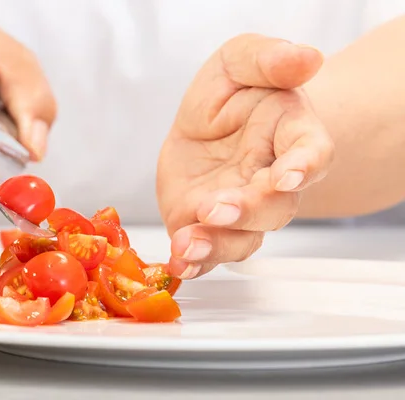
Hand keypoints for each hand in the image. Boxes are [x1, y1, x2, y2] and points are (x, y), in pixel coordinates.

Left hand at [157, 34, 333, 278]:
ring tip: (188, 245)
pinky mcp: (207, 224)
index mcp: (290, 136)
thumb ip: (268, 58)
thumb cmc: (233, 92)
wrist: (208, 122)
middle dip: (248, 211)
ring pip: (241, 238)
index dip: (304, 166)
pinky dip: (195, 261)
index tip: (288, 174)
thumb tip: (305, 58)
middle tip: (217, 207)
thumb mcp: (242, 59)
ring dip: (217, 245)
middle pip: (274, 207)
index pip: (311, 153)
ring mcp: (240, 208)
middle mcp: (270, 181)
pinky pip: (208, 250)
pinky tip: (179, 263)